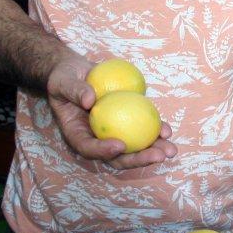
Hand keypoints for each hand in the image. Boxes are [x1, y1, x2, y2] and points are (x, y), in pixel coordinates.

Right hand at [46, 52, 176, 169]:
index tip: (120, 145)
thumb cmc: (65, 78)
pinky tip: (167, 131)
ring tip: (170, 151)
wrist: (76, 72)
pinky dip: (154, 131)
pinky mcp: (125, 120)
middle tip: (157, 156)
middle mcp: (95, 138)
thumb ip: (74, 90)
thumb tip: (89, 100)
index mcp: (77, 134)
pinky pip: (141, 128)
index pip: (88, 148)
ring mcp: (112, 132)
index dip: (103, 151)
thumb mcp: (63, 82)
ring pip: (132, 147)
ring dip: (152, 150)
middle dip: (137, 159)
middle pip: (115, 156)